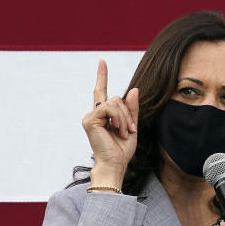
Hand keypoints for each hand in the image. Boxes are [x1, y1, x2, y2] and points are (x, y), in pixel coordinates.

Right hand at [81, 59, 139, 185]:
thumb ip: (132, 108)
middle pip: (116, 98)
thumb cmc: (122, 149)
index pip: (102, 91)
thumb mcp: (131, 125)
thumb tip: (134, 89)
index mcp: (103, 114)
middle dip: (128, 113)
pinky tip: (118, 130)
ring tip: (124, 132)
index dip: (102, 76)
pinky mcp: (90, 120)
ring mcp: (90, 116)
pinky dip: (119, 118)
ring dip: (125, 118)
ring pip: (114, 102)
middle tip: (130, 130)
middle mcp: (94, 113)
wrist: (116, 163)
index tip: (102, 61)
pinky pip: (109, 108)